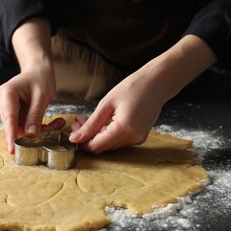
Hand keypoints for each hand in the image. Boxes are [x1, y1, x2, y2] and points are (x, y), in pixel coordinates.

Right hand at [0, 69, 63, 153]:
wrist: (38, 71)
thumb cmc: (40, 78)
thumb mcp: (42, 96)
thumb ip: (35, 115)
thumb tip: (31, 135)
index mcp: (7, 94)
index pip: (9, 118)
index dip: (11, 135)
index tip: (13, 149)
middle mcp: (4, 103)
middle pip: (15, 126)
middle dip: (35, 132)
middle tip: (56, 127)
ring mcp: (8, 110)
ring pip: (22, 129)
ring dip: (41, 130)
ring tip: (59, 122)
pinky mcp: (15, 116)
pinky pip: (26, 127)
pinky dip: (40, 127)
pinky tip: (54, 123)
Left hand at [69, 35, 216, 153]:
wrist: (157, 83)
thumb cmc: (132, 88)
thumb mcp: (106, 104)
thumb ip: (90, 124)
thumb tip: (75, 139)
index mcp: (124, 129)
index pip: (96, 146)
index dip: (82, 142)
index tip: (72, 131)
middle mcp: (133, 138)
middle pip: (102, 147)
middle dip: (87, 137)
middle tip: (77, 122)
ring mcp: (138, 139)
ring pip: (109, 144)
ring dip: (96, 135)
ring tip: (86, 119)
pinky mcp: (139, 137)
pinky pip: (118, 140)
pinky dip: (106, 133)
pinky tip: (100, 122)